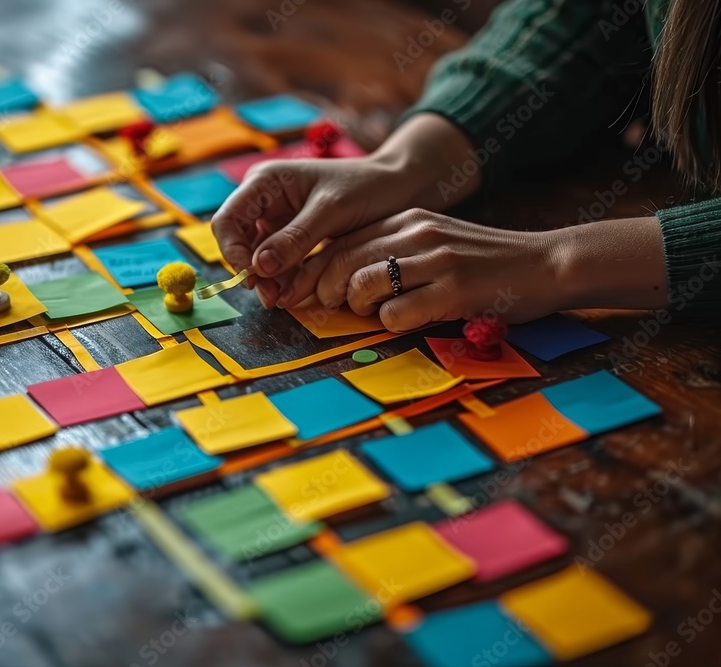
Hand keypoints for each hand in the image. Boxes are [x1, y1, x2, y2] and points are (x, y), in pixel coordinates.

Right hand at [211, 157, 415, 306]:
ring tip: (285, 300)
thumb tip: (259, 267)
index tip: (255, 277)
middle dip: (252, 271)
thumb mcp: (330, 211)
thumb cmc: (367, 187)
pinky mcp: (293, 236)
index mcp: (266, 182)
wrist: (400, 186)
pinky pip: (278, 262)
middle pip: (238, 242)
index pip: (227, 220)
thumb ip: (294, 239)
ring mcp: (278, 219)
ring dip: (268, 279)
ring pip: (258, 256)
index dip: (233, 251)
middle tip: (273, 298)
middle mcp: (265, 199)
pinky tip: (295, 293)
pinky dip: (284, 278)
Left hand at [285, 209, 566, 330]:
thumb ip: (393, 252)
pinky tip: (410, 321)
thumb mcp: (435, 242)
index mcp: (407, 219)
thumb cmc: (485, 263)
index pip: (340, 242)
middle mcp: (416, 233)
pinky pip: (396, 313)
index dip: (312, 272)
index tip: (302, 295)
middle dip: (323, 292)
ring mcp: (435, 259)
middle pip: (341, 262)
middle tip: (328, 310)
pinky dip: (392, 324)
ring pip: (362, 285)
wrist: (547, 263)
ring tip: (378, 312)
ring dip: (359, 308)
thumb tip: (341, 282)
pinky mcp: (454, 289)